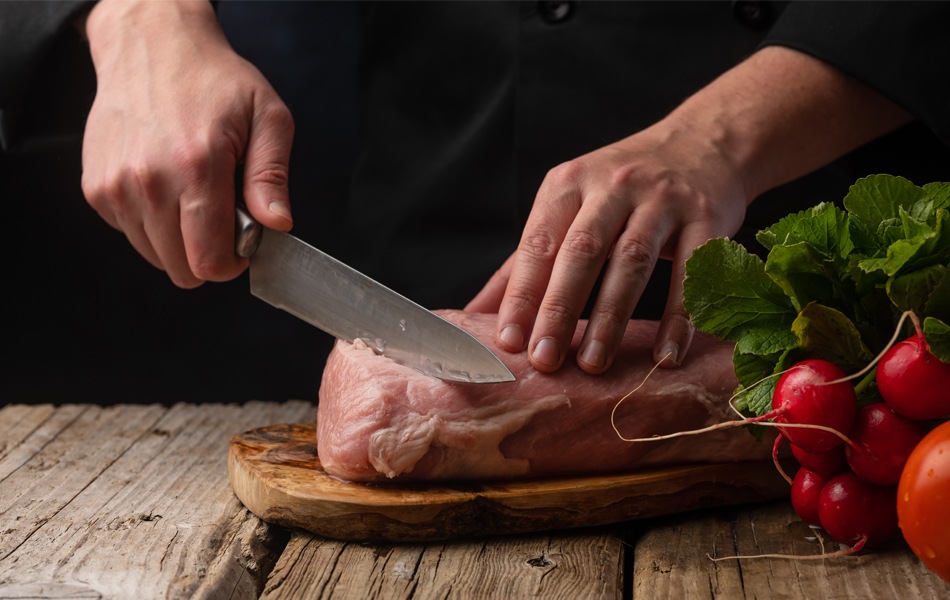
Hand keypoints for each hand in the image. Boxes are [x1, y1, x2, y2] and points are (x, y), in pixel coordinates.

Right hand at [80, 0, 293, 286]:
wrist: (152, 45)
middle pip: (182, 269)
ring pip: (155, 257)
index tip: (243, 243)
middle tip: (222, 215)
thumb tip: (277, 225)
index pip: (209, 261)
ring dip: (179, 240)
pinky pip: (131, 235)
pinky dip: (152, 224)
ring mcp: (116, 187)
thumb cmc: (215, 81)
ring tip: (193, 195)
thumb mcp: (268, 118)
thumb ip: (272, 177)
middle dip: (209, 254)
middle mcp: (148, 182)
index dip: (233, 264)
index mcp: (196, 168)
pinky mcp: (95, 189)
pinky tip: (166, 186)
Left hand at [468, 120, 746, 373]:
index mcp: (569, 183)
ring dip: (611, 318)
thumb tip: (474, 313)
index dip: (522, 294)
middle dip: (559, 309)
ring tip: (594, 364)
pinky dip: (679, 317)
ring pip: (632, 262)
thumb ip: (524, 262)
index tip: (508, 341)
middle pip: (581, 252)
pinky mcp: (705, 217)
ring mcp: (662, 199)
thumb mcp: (568, 207)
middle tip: (545, 360)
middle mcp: (612, 186)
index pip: (538, 244)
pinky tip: (666, 356)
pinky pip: (690, 271)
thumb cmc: (621, 188)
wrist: (703, 142)